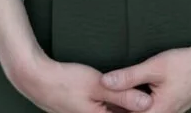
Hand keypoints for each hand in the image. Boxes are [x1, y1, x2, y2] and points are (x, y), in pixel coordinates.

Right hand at [14, 49, 153, 112]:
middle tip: (143, 95)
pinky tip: (116, 90)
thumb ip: (124, 95)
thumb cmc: (65, 81)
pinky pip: (104, 109)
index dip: (140, 109)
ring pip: (113, 111)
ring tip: (135, 93)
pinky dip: (112, 102)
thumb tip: (148, 104)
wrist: (37, 80)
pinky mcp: (84, 110)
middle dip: (132, 107)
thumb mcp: (98, 84)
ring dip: (122, 104)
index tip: (153, 100)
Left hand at [100, 43, 190, 112]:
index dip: (110, 108)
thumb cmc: (186, 64)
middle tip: (104, 94)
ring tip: (114, 91)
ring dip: (127, 105)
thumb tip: (104, 82)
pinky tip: (130, 90)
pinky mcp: (170, 107)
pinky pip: (149, 109)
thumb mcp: (154, 67)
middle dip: (118, 107)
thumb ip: (128, 76)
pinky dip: (137, 102)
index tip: (98, 102)